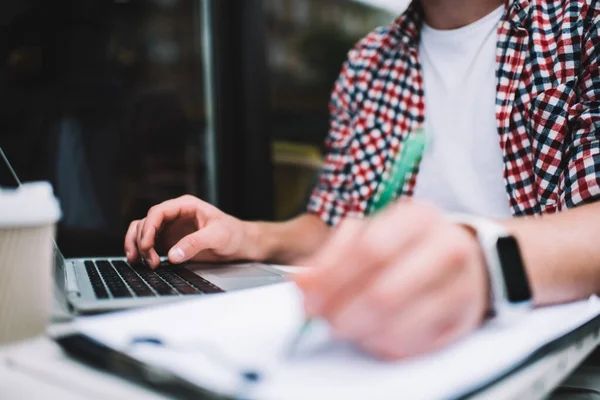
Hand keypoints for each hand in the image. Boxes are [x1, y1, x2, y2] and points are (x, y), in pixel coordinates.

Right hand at [124, 195, 252, 268]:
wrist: (241, 244)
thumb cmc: (234, 234)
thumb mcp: (218, 236)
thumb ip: (195, 243)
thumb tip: (173, 255)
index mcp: (185, 206)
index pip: (158, 212)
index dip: (148, 228)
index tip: (146, 245)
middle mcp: (174, 215)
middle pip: (146, 222)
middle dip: (142, 241)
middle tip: (148, 260)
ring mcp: (170, 228)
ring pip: (143, 232)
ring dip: (138, 246)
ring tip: (144, 263)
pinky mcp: (170, 242)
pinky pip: (149, 244)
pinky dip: (143, 252)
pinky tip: (145, 263)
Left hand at [295, 201, 488, 359]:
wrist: (468, 259)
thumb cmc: (409, 246)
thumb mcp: (371, 234)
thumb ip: (333, 255)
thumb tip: (303, 285)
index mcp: (417, 217)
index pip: (370, 250)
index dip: (333, 280)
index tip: (309, 301)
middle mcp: (445, 247)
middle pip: (384, 292)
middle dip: (344, 314)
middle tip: (326, 322)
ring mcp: (461, 285)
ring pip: (398, 323)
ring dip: (361, 333)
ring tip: (348, 328)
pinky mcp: (464, 319)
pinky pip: (414, 344)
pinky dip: (384, 345)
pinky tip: (373, 335)